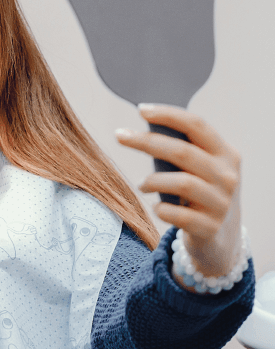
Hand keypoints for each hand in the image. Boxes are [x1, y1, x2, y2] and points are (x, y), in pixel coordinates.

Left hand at [115, 104, 242, 280]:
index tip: (141, 109)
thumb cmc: (202, 195)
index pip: (198, 126)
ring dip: (152, 181)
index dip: (169, 115)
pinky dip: (160, 209)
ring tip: (142, 185)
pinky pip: (176, 214)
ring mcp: (221, 203)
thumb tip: (147, 125)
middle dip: (146, 141)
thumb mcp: (204, 170)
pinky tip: (157, 208)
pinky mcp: (209, 228)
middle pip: (183, 152)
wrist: (222, 239)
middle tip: (119, 135)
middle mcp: (228, 176)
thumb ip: (185, 150)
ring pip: (182, 183)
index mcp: (226, 155)